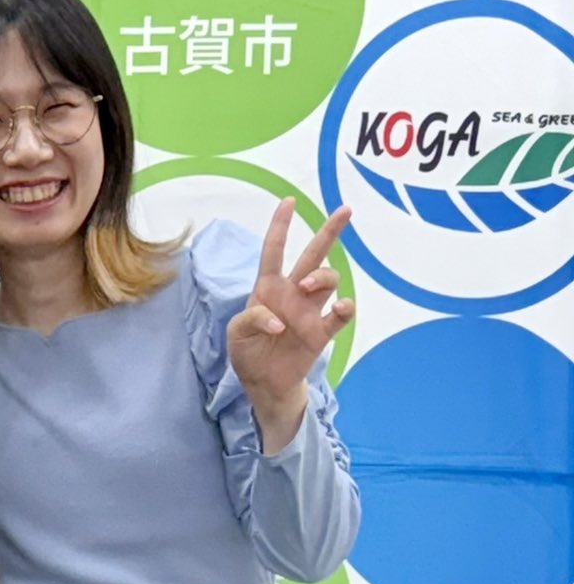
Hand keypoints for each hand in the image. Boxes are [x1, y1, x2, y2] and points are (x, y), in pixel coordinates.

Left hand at [226, 199, 354, 452]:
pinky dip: (345, 308)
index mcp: (268, 288)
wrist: (263, 381)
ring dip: (323, 276)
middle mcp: (293, 293)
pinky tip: (342, 307)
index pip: (274, 250)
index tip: (289, 202)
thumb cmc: (248, 350)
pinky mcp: (321, 332)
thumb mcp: (237, 333)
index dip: (281, 226)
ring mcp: (310, 310)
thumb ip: (251, 319)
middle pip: (314, 255)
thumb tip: (279, 321)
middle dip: (329, 232)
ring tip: (308, 286)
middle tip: (345, 211)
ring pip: (329, 278)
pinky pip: (341, 315)